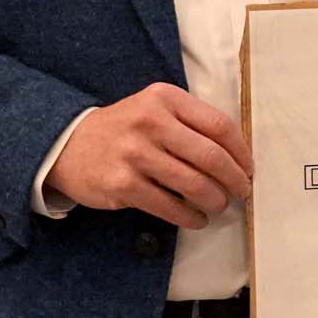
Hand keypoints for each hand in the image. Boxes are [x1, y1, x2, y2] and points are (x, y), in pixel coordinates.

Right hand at [45, 82, 251, 229]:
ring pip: (194, 184)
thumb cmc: (125, 128)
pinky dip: (190, 217)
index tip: (248, 168)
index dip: (241, 151)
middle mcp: (151, 122)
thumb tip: (236, 155)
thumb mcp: (155, 109)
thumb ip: (191, 122)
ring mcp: (135, 154)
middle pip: (211, 156)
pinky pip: (169, 206)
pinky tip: (197, 219)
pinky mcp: (123, 184)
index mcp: (166, 99)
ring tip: (219, 205)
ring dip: (215, 200)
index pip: (219, 125)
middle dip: (234, 179)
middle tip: (242, 192)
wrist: (68, 144)